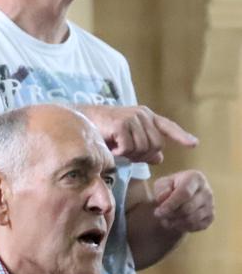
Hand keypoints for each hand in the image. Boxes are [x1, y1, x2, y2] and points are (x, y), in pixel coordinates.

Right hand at [77, 104, 196, 164]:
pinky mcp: (121, 123)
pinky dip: (120, 153)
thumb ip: (143, 148)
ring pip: (143, 148)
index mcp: (145, 116)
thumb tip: (159, 158)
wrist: (80, 121)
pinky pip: (129, 147)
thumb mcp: (126, 140)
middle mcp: (142, 114)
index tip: (193, 144)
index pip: (167, 126)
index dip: (181, 136)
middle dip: (142, 155)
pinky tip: (111, 148)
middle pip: (156, 145)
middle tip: (125, 153)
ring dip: (130, 155)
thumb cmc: (101, 131)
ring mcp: (132, 117)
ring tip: (117, 149)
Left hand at [153, 170, 213, 232]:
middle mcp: (207, 191)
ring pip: (192, 219)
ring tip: (164, 219)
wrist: (183, 194)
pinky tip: (174, 223)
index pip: (184, 193)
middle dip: (171, 214)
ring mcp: (211, 205)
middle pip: (188, 208)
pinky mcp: (211, 217)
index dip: (170, 204)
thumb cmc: (171, 187)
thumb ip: (161, 189)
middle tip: (159, 215)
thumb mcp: (162, 183)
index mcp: (195, 178)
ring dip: (175, 222)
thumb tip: (162, 198)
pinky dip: (183, 227)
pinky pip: (196, 226)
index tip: (158, 211)